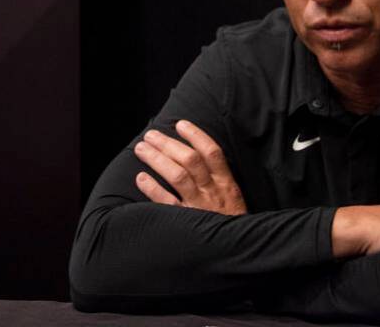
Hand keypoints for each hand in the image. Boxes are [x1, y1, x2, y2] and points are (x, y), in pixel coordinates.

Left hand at [133, 120, 247, 215]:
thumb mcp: (233, 199)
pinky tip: (141, 178)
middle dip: (168, 144)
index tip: (180, 124)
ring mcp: (199, 208)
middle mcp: (213, 193)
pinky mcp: (186, 224)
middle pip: (190, 160)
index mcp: (227, 185)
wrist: (239, 255)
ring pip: (178, 176)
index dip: (196, 135)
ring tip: (142, 149)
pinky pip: (167, 203)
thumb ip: (218, 179)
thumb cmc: (231, 224)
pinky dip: (153, 189)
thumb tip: (195, 154)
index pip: (213, 152)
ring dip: (157, 159)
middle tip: (151, 135)